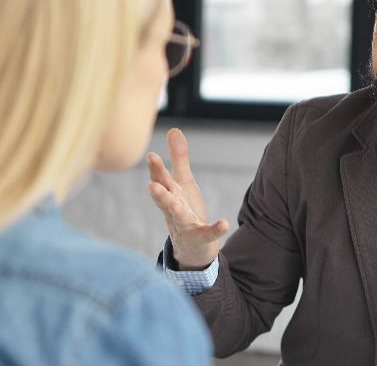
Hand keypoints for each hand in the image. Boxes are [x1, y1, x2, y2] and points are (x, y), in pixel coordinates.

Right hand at [147, 128, 228, 269]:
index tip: (151, 155)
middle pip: (165, 199)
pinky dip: (216, 229)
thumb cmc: (184, 209)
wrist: (192, 246)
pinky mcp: (201, 237)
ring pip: (178, 217)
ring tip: (175, 204)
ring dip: (176, 211)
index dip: (156, 169)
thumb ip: (178, 157)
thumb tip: (174, 129)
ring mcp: (185, 225)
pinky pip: (208, 233)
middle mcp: (173, 209)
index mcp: (170, 194)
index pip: (161, 180)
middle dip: (158, 192)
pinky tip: (224, 224)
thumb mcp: (183, 182)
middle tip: (152, 184)